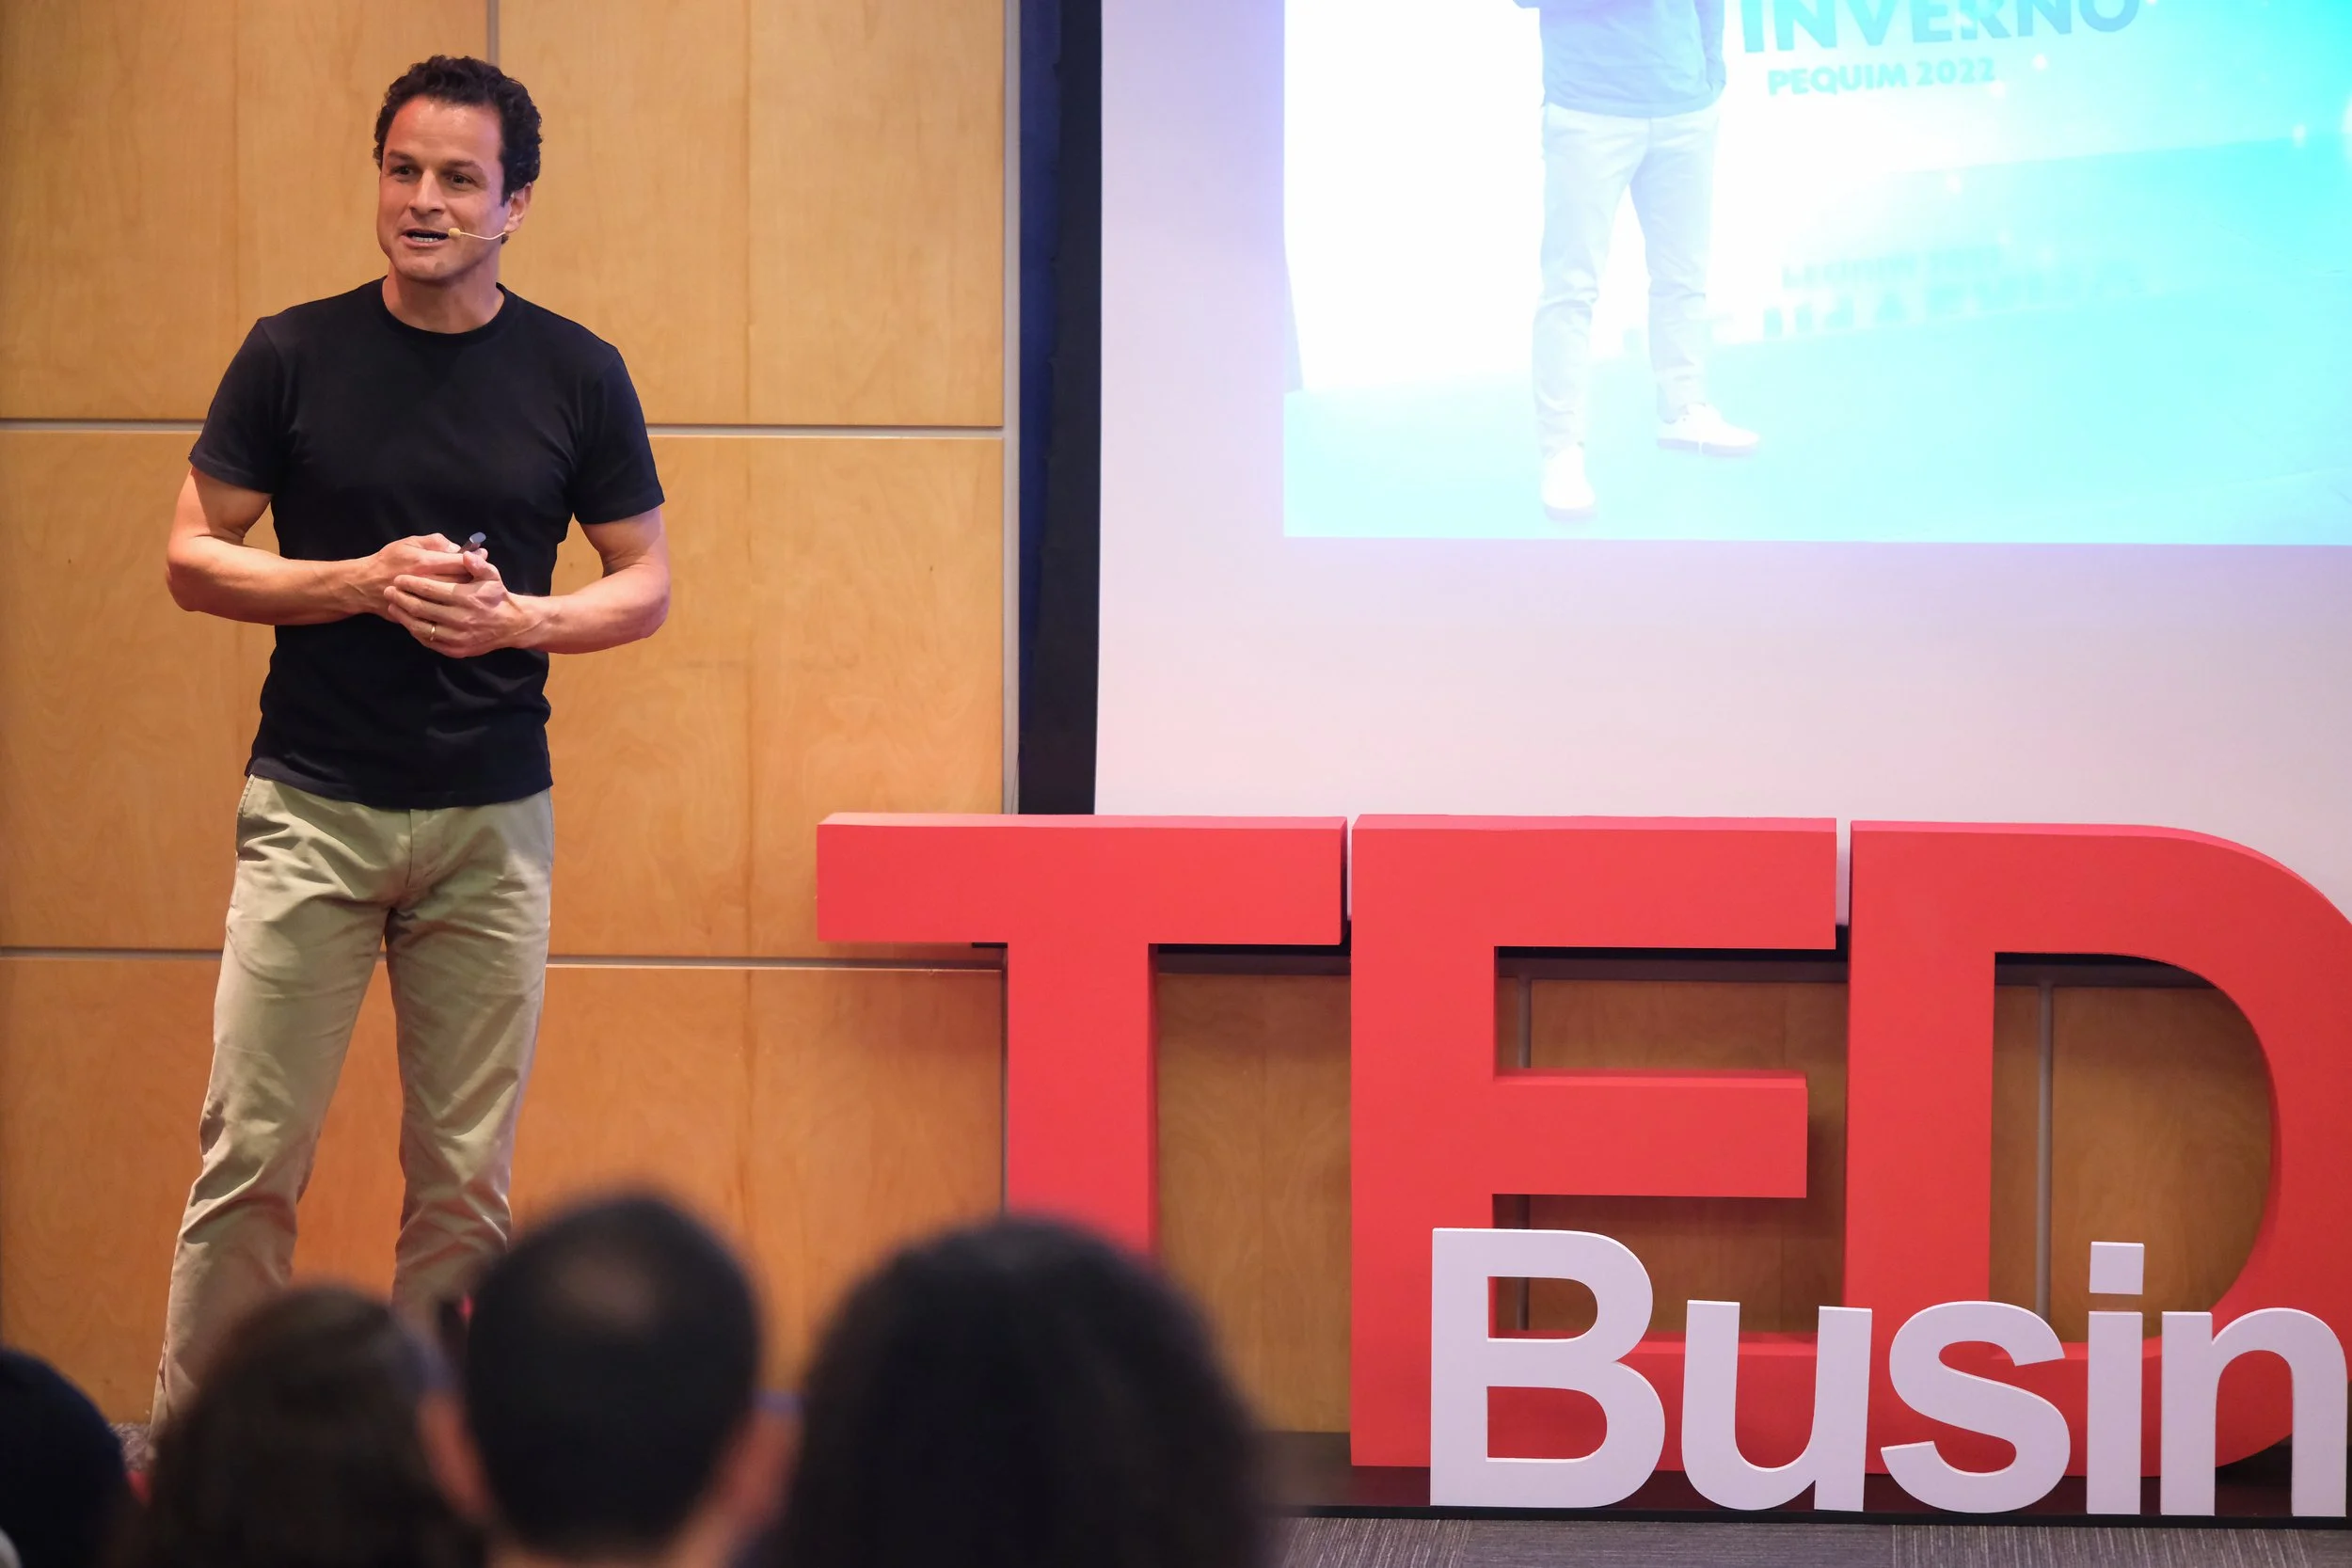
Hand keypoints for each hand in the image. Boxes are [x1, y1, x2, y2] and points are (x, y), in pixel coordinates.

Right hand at [352, 534, 470, 615]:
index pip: (458, 561)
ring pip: (455, 599)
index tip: (482, 555)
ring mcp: (424, 600)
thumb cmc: (388, 560)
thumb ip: (434, 542)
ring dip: (467, 592)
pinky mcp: (420, 613)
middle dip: (474, 576)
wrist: (365, 586)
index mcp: (424, 562)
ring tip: (473, 586)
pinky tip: (458, 601)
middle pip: (461, 581)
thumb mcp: (408, 543)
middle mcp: (426, 582)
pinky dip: (453, 606)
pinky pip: (443, 611)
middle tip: (481, 572)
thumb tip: (456, 548)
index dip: (473, 558)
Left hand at [385, 549, 545, 657]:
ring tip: (393, 606)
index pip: (432, 589)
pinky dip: (415, 631)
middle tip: (388, 590)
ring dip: (403, 616)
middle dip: (402, 598)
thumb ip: (478, 565)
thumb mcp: (492, 576)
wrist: (511, 625)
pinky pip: (429, 641)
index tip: (399, 578)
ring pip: (421, 627)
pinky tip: (408, 622)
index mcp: (468, 598)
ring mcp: (457, 637)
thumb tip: (466, 554)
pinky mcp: (455, 650)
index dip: (412, 583)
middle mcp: (461, 619)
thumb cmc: (497, 596)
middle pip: (422, 608)